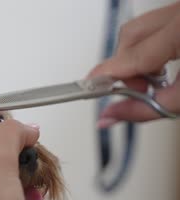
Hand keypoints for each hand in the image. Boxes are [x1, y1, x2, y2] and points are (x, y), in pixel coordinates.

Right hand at [89, 1, 179, 127]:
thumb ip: (146, 110)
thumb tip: (110, 117)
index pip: (131, 54)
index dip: (106, 76)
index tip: (90, 91)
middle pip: (130, 36)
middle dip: (125, 68)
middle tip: (136, 93)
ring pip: (142, 29)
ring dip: (139, 58)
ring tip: (158, 81)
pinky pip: (159, 25)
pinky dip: (154, 48)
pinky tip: (167, 65)